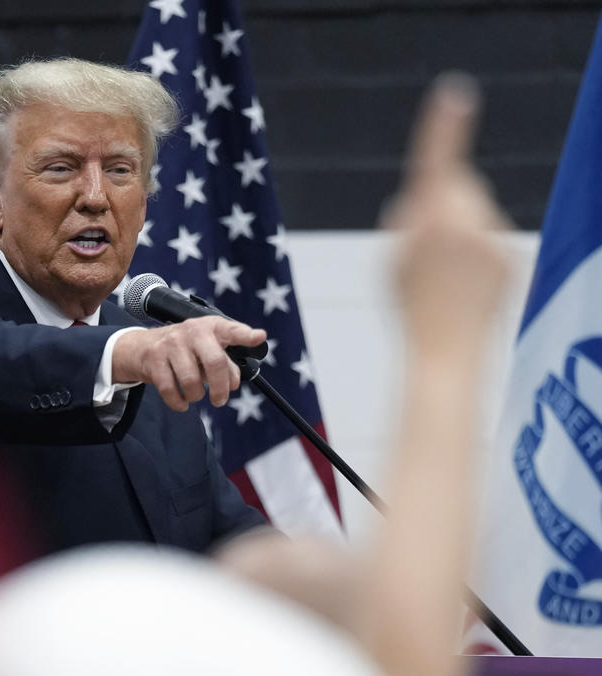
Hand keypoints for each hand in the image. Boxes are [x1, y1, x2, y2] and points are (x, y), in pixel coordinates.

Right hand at [112, 317, 266, 410]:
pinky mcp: (154, 360)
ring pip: (191, 380)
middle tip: (220, 400)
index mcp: (211, 327)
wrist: (143, 346)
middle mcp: (192, 332)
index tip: (259, 337)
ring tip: (195, 394)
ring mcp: (171, 344)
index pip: (231, 330)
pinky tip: (182, 402)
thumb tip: (233, 383)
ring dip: (196, 395)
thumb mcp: (207, 349)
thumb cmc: (185, 349)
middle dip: (220, 387)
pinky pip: (170, 390)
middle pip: (214, 361)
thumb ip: (226, 364)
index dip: (246, 335)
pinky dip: (179, 403)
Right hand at [383, 74, 510, 360]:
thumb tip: (425, 198)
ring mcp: (495, 240)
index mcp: (432, 221)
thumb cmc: (410, 309)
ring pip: (473, 213)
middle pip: (455, 187)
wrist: (447, 354)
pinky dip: (477, 252)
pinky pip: (490, 237)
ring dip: (458, 231)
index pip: (437, 163)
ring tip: (444, 279)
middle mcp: (469, 224)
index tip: (454, 93)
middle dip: (439, 204)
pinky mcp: (513, 256)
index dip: (443, 127)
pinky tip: (465, 285)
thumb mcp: (391, 258)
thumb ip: (407, 217)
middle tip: (420, 255)